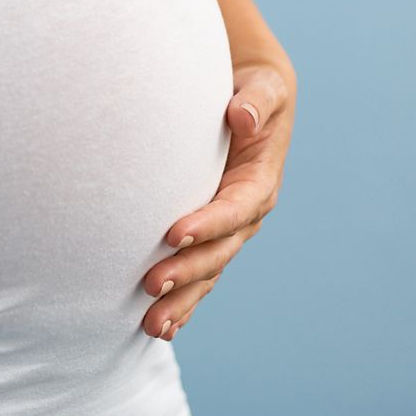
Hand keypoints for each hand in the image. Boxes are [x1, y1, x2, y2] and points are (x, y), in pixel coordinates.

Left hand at [140, 58, 296, 339]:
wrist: (251, 102)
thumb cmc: (255, 92)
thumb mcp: (265, 88)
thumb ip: (257, 101)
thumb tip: (242, 114)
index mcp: (259, 183)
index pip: (234, 210)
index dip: (207, 223)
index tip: (173, 233)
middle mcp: (245, 214)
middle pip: (217, 252)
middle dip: (186, 272)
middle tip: (150, 285)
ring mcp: (228, 230)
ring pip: (206, 272)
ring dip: (181, 299)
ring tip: (152, 325)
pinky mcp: (210, 236)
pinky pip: (197, 273)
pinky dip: (182, 301)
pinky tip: (160, 327)